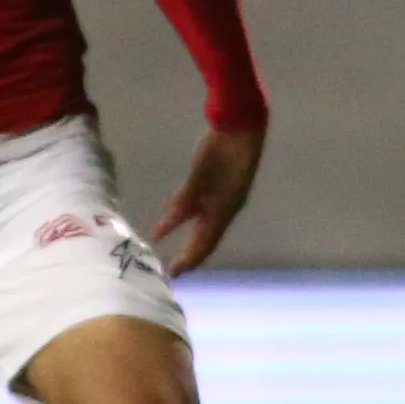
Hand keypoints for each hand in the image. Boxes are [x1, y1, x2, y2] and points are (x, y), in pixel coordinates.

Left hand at [152, 126, 263, 276]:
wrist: (238, 130)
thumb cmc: (222, 152)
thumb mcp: (201, 176)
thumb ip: (184, 200)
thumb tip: (166, 225)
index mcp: (223, 211)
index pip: (205, 243)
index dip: (191, 260)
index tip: (176, 274)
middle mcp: (221, 209)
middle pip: (204, 239)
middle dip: (189, 255)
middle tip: (173, 270)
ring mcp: (217, 197)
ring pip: (199, 224)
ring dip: (184, 236)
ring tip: (167, 247)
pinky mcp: (210, 185)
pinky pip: (195, 208)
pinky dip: (180, 216)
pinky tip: (168, 220)